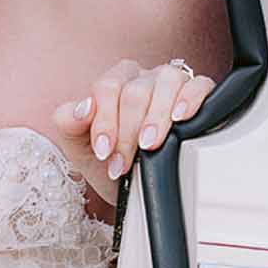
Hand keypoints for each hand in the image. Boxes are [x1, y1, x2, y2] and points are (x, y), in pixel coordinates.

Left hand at [53, 59, 215, 202]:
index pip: (107, 88)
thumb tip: (81, 109)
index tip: (105, 152)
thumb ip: (68, 125)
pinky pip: (198, 85)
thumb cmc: (111, 163)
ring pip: (167, 82)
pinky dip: (190, 99)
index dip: (105, 121)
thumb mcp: (81, 150)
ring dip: (157, 117)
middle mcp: (142, 77)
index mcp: (113, 83)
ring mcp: (171, 82)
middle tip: (124, 163)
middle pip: (136, 91)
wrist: (136, 189)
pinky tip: (181, 118)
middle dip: (128, 132)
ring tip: (150, 146)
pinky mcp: (198, 91)